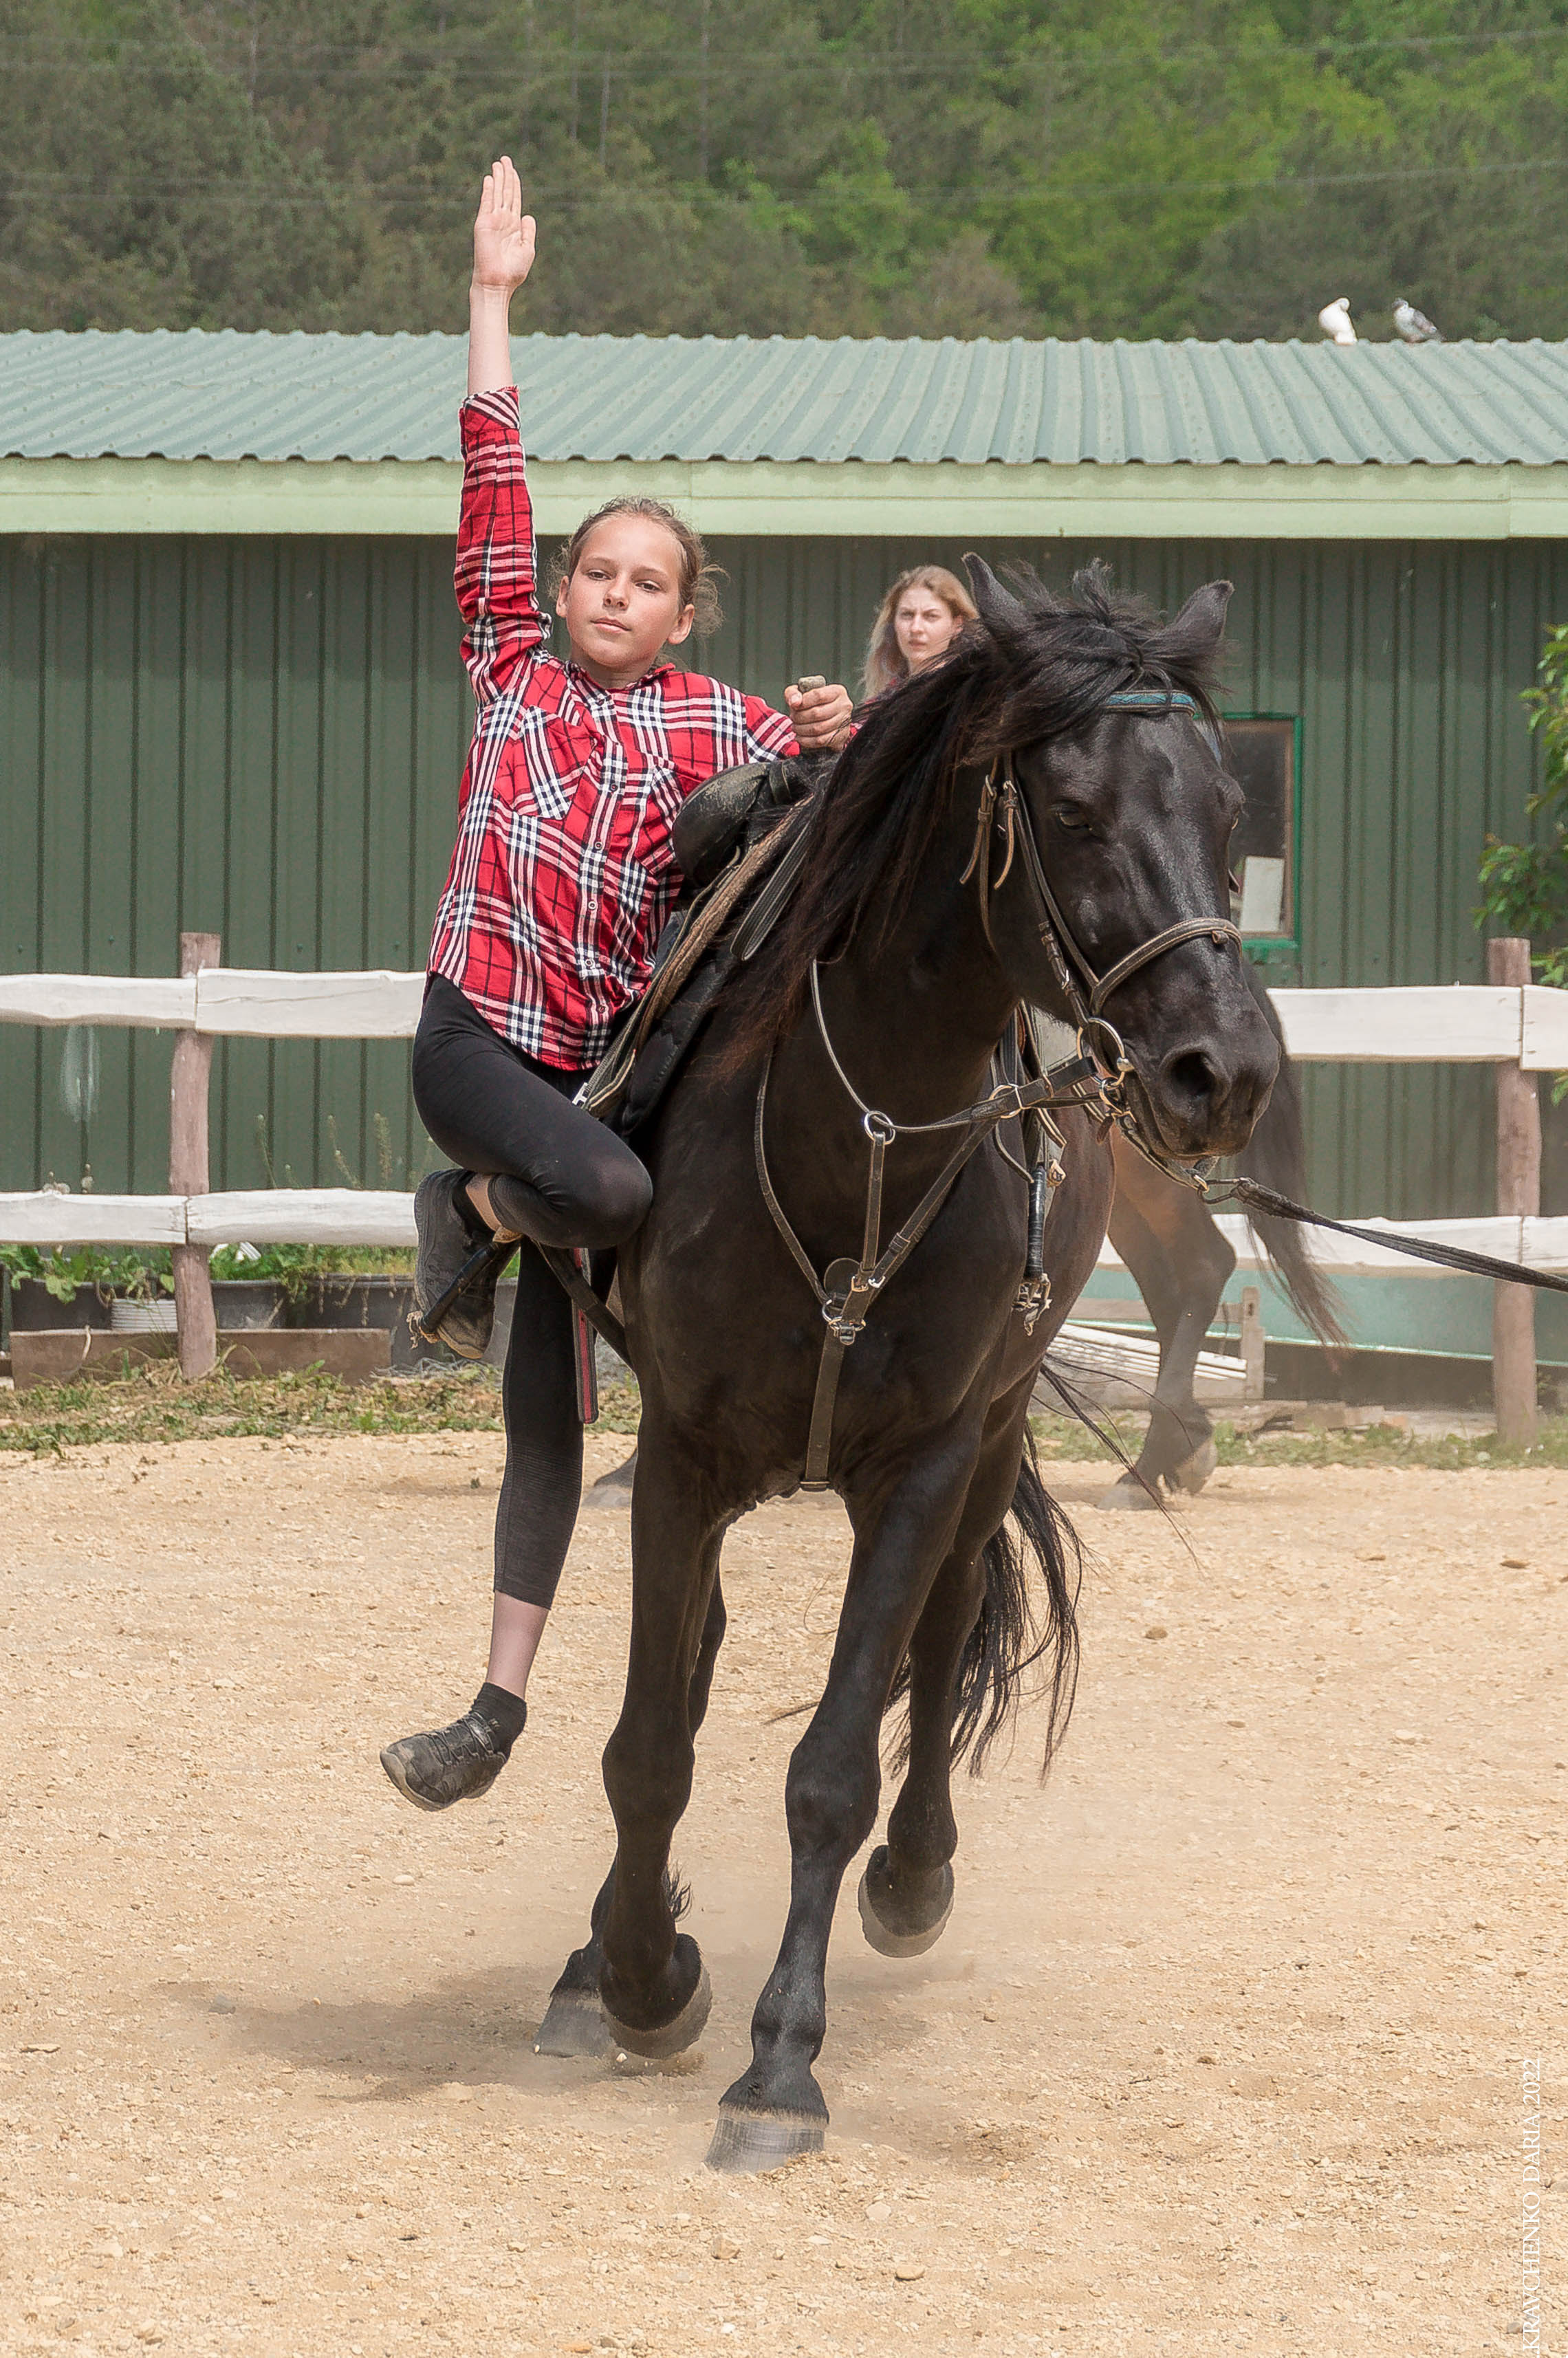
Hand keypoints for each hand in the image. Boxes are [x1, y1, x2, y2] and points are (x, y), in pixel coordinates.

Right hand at [472, 155, 535, 295]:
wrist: (498, 283)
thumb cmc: (513, 271)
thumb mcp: (527, 249)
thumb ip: (528, 232)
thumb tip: (528, 215)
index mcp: (513, 226)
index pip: (514, 199)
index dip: (515, 184)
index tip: (513, 170)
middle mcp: (502, 221)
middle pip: (506, 192)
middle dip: (506, 175)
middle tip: (505, 158)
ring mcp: (492, 221)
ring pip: (497, 194)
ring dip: (498, 178)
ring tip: (499, 162)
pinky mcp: (484, 223)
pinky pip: (487, 203)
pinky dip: (489, 190)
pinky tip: (490, 178)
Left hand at [785, 681, 853, 749]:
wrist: (828, 718)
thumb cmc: (813, 703)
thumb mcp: (802, 693)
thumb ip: (793, 693)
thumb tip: (794, 703)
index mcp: (837, 691)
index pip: (818, 696)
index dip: (802, 702)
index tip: (794, 706)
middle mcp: (844, 706)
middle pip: (817, 713)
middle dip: (799, 717)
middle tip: (793, 718)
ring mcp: (844, 722)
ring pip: (818, 728)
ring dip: (801, 729)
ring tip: (795, 727)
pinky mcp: (841, 736)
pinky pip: (820, 741)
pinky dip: (806, 740)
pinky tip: (799, 737)